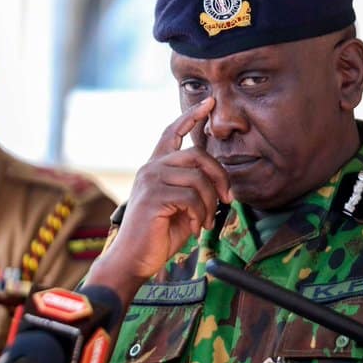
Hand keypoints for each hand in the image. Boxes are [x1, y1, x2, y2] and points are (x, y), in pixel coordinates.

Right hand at [86, 97, 231, 299]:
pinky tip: (196, 227)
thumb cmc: (158, 235)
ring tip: (207, 221)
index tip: (209, 103)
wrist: (133, 259)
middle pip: (197, 155)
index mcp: (156, 167)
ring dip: (211, 203)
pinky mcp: (153, 195)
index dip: (191, 116)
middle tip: (228, 199)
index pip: (172, 133)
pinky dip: (201, 215)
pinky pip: (192, 198)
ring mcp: (150, 179)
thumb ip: (196, 190)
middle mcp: (151, 168)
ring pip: (198, 178)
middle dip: (220, 176)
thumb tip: (224, 186)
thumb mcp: (182, 208)